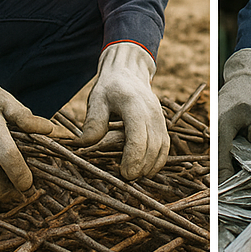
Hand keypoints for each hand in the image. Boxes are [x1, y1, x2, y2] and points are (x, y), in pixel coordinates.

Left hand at [81, 42, 168, 179]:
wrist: (129, 73)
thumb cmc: (110, 88)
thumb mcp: (96, 100)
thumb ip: (93, 121)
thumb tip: (85, 144)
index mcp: (134, 105)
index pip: (138, 136)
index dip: (133, 158)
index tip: (124, 174)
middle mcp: (152, 112)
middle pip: (153, 145)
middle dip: (141, 165)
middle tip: (126, 178)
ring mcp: (160, 117)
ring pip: (162, 146)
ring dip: (151, 164)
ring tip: (136, 175)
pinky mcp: (162, 123)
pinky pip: (165, 144)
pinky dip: (159, 159)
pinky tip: (147, 169)